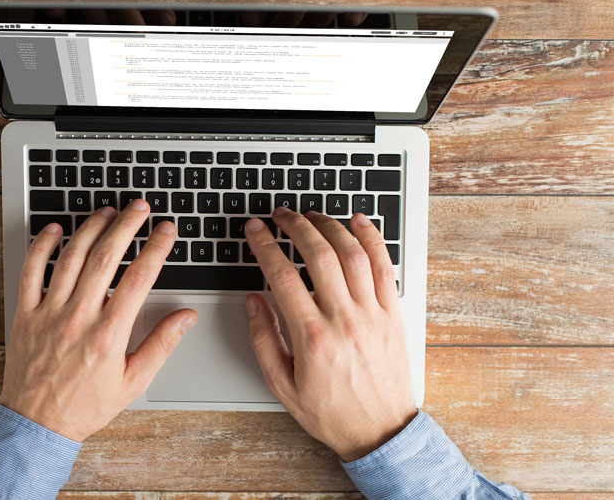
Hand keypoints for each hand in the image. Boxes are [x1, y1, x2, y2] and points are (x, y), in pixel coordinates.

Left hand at [0, 200, 196, 441]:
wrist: (36, 424)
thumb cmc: (85, 406)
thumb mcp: (133, 381)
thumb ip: (161, 345)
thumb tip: (186, 317)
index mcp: (109, 334)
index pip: (139, 278)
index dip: (156, 248)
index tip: (166, 231)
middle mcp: (79, 317)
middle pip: (105, 258)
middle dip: (126, 226)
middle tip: (140, 208)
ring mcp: (49, 313)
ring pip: (71, 258)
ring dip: (91, 228)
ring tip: (108, 212)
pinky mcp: (26, 314)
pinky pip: (31, 272)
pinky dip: (42, 247)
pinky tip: (56, 230)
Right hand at [244, 208, 416, 461]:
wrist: (379, 431)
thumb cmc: (331, 412)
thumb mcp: (282, 385)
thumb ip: (263, 340)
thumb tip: (253, 302)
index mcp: (312, 337)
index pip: (282, 276)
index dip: (264, 246)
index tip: (255, 230)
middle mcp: (344, 320)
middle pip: (319, 255)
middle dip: (295, 226)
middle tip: (281, 214)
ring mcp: (373, 314)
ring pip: (352, 254)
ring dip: (330, 226)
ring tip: (312, 215)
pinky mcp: (393, 313)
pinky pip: (385, 267)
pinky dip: (372, 239)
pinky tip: (358, 222)